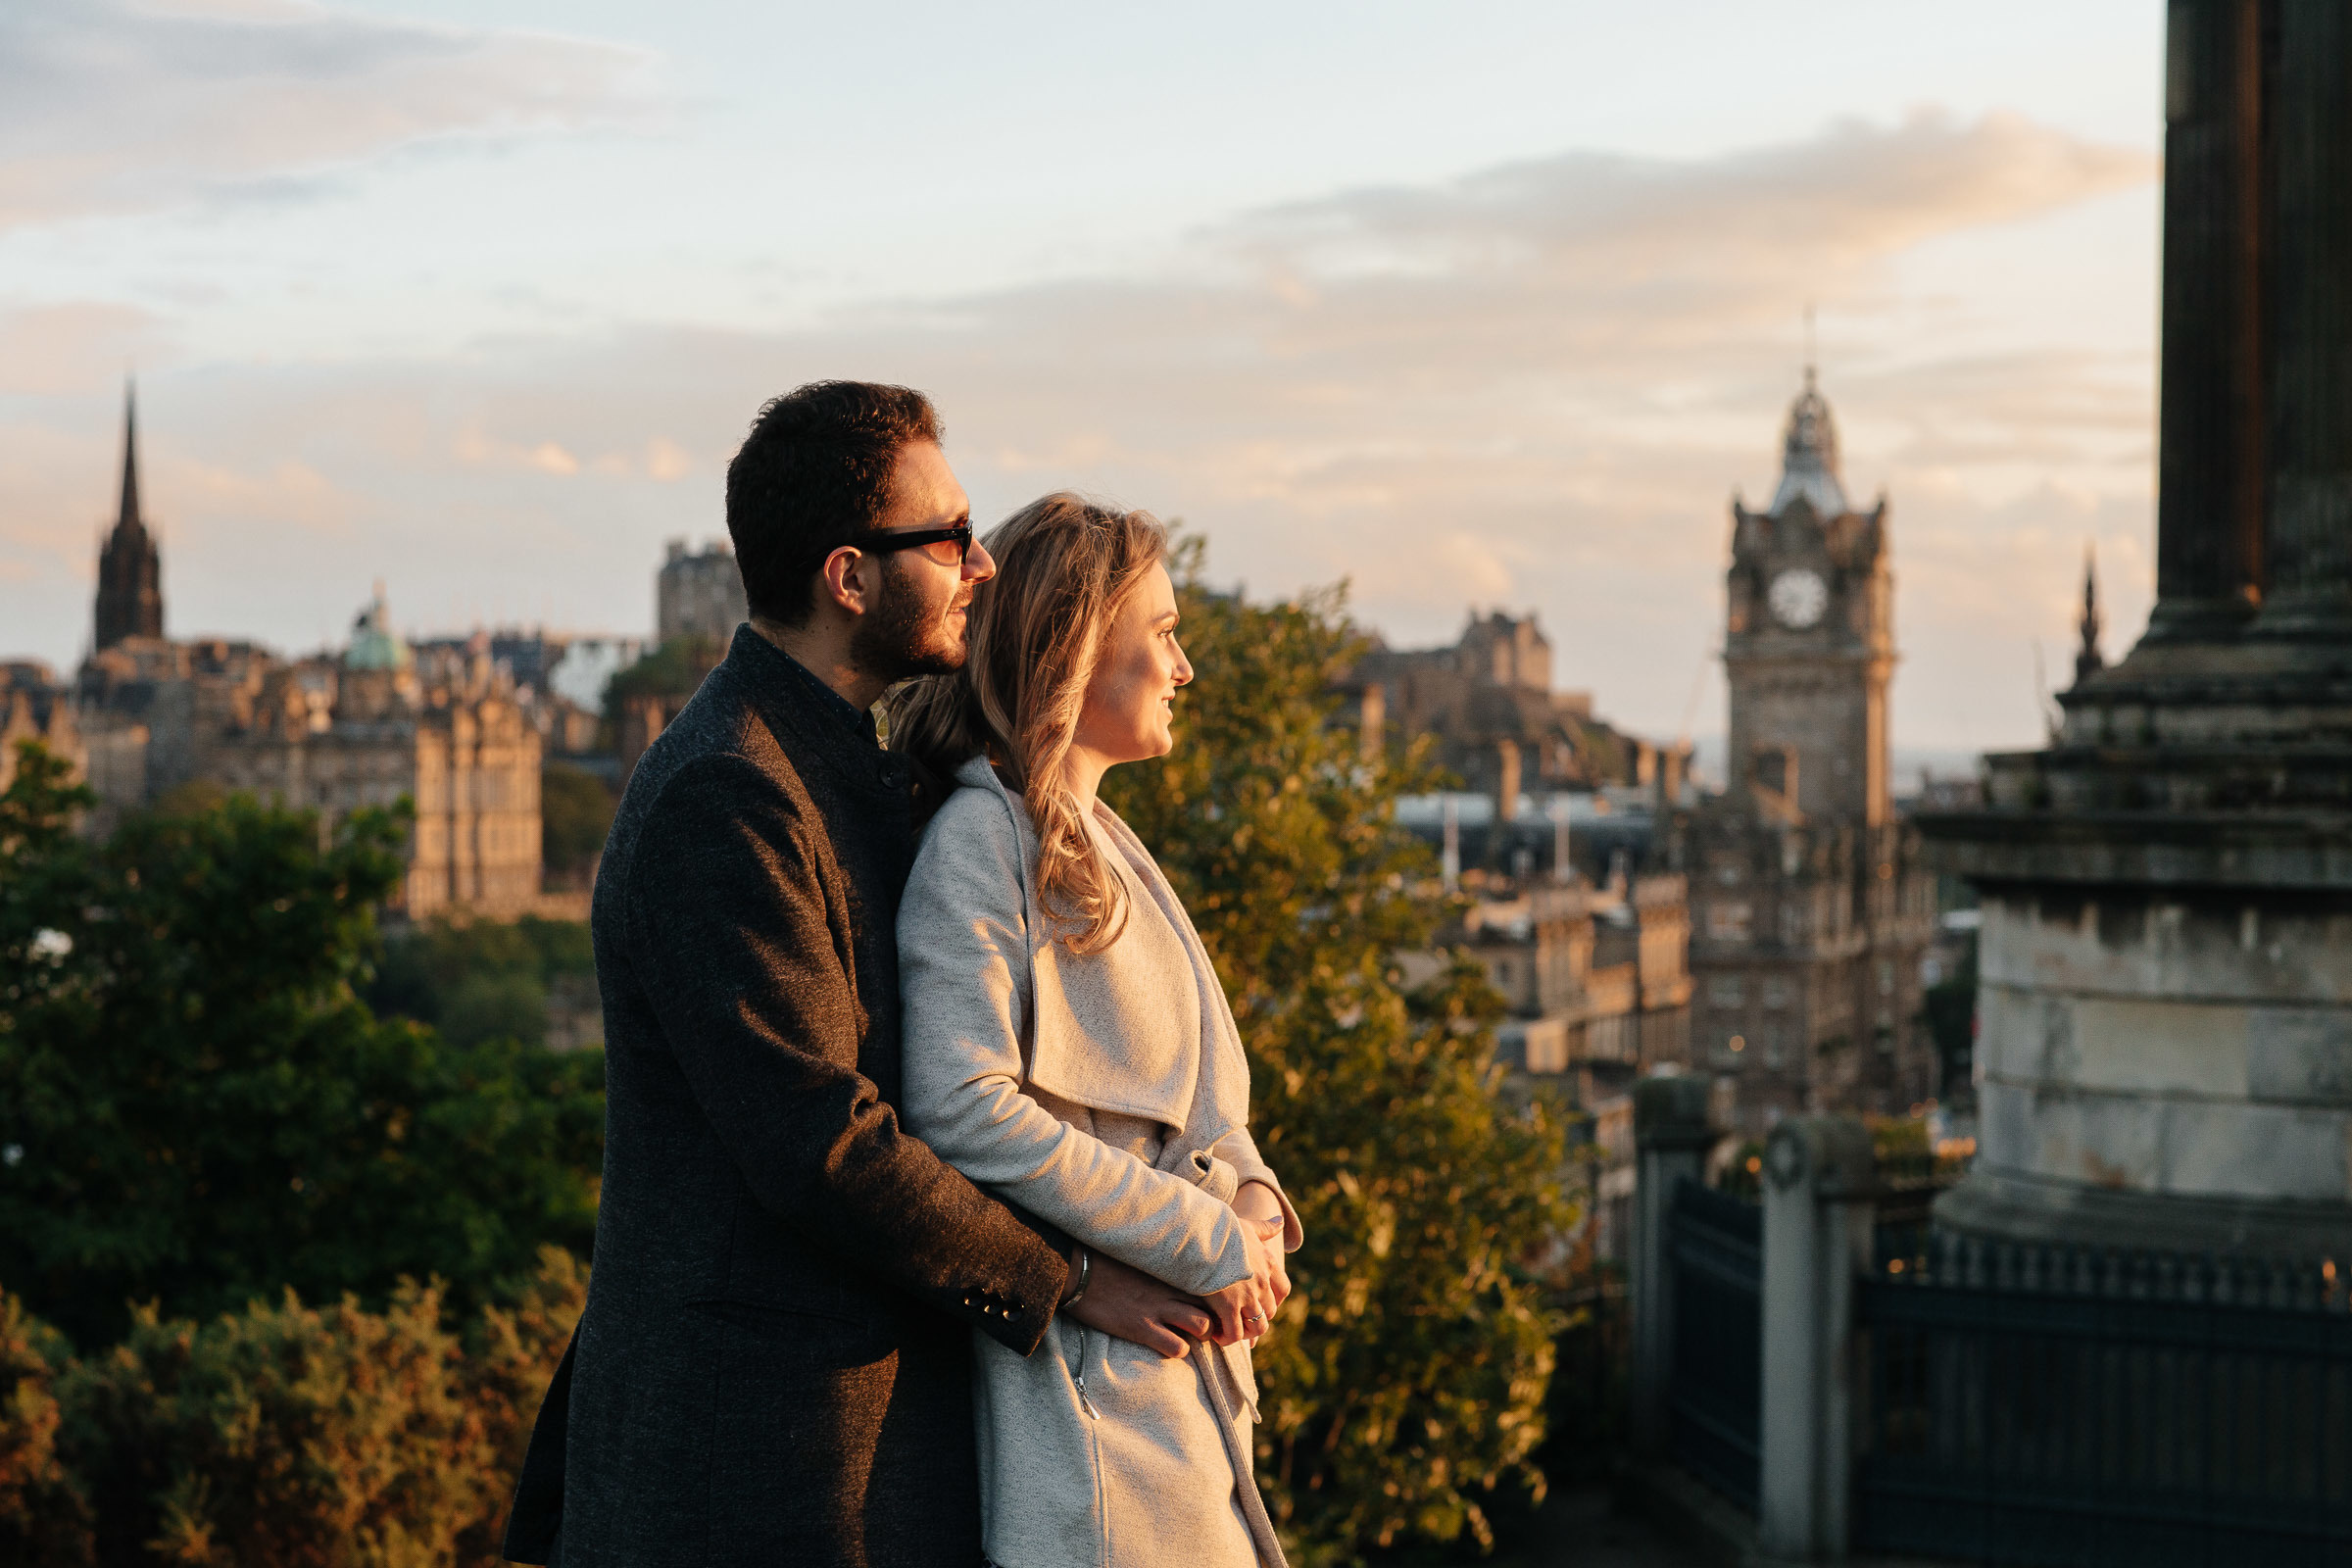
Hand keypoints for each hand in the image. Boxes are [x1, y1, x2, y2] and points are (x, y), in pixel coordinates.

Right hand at [1064, 1252, 1211, 1359]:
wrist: (1077, 1272)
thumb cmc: (1102, 1264)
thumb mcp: (1137, 1260)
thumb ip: (1157, 1265)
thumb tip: (1165, 1266)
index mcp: (1168, 1271)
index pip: (1207, 1282)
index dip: (1213, 1297)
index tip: (1210, 1305)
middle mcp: (1169, 1289)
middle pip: (1213, 1305)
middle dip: (1215, 1319)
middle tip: (1205, 1328)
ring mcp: (1157, 1309)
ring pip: (1203, 1326)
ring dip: (1200, 1336)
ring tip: (1189, 1338)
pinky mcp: (1142, 1328)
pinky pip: (1177, 1346)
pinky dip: (1178, 1350)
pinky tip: (1167, 1346)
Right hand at [1201, 1214, 1286, 1345]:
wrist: (1199, 1235)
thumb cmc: (1219, 1229)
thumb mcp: (1246, 1225)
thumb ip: (1265, 1227)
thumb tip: (1281, 1222)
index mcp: (1268, 1263)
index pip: (1283, 1290)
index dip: (1273, 1300)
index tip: (1259, 1303)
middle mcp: (1262, 1282)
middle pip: (1269, 1311)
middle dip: (1257, 1318)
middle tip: (1239, 1319)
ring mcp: (1247, 1296)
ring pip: (1257, 1326)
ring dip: (1246, 1332)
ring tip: (1229, 1331)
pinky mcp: (1228, 1307)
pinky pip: (1234, 1332)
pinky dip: (1227, 1337)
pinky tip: (1215, 1334)